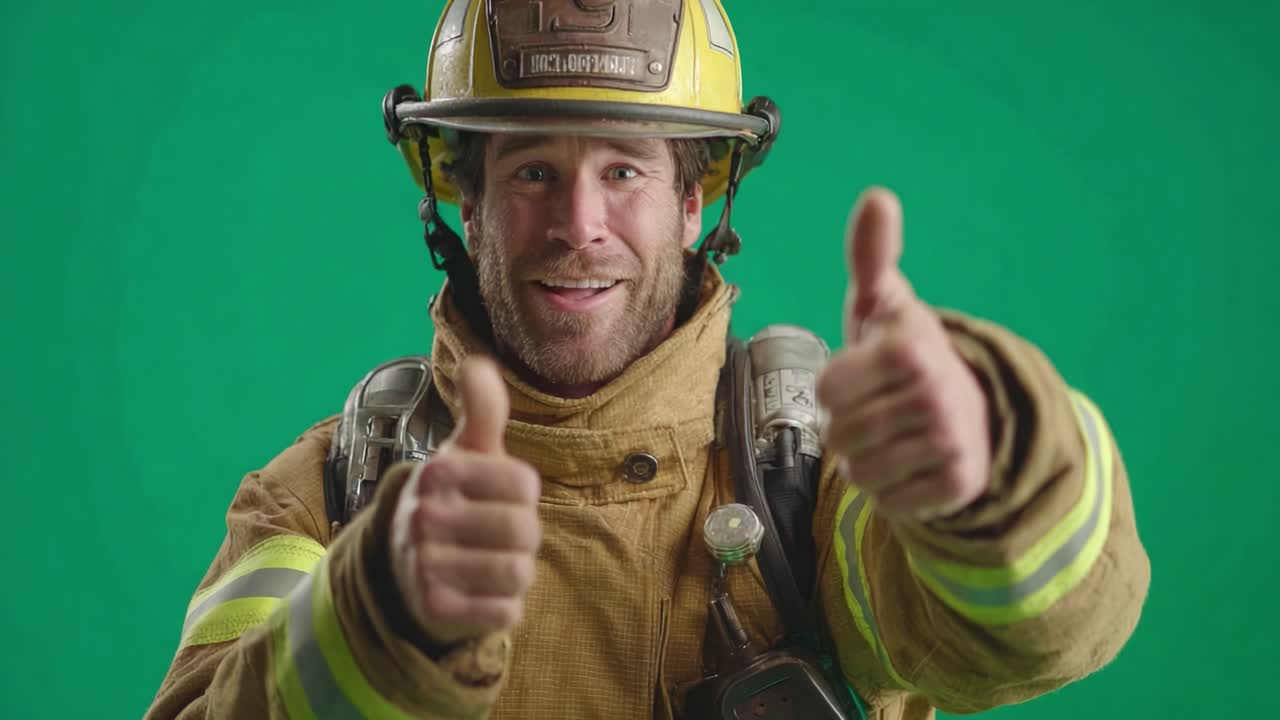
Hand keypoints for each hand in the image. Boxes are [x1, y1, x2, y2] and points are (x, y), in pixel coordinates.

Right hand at [390, 356, 540, 644]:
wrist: (409, 568)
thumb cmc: (456, 500)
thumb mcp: (468, 452)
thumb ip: (482, 410)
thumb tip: (478, 362)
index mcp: (438, 471)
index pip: (525, 484)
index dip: (522, 494)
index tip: (497, 496)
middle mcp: (424, 515)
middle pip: (525, 530)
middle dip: (522, 538)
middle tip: (494, 536)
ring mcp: (425, 564)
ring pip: (518, 572)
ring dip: (515, 572)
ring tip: (488, 563)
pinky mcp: (434, 609)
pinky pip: (505, 611)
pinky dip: (503, 606)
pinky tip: (479, 594)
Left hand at [816, 187, 990, 520]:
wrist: (972, 409)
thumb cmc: (906, 356)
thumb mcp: (883, 304)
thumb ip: (872, 256)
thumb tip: (877, 196)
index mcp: (908, 348)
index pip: (826, 389)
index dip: (835, 387)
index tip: (864, 374)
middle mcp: (935, 394)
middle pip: (838, 434)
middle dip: (849, 425)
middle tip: (881, 409)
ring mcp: (951, 442)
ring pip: (859, 472)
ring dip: (865, 460)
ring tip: (894, 436)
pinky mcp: (958, 485)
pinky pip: (887, 502)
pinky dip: (890, 490)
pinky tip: (912, 464)